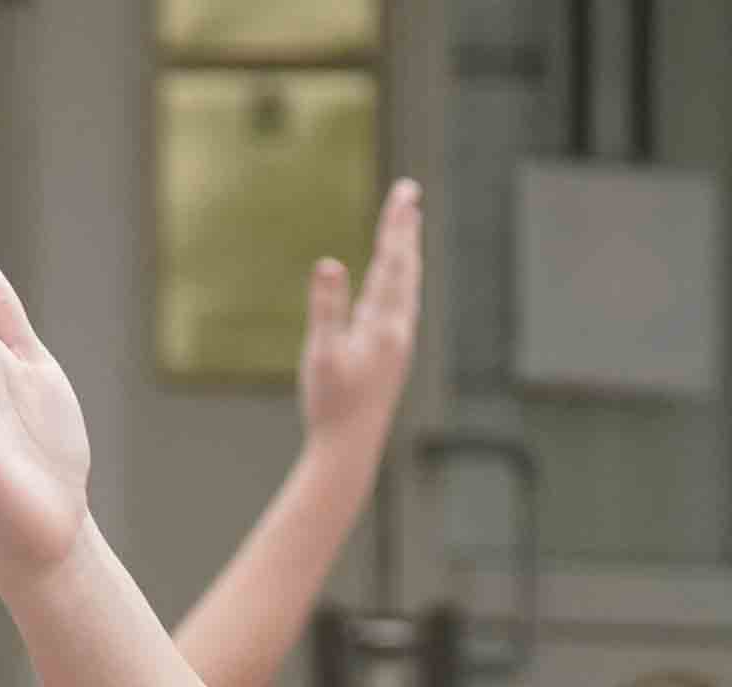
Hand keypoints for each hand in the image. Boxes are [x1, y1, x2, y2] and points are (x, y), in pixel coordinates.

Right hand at [300, 178, 422, 460]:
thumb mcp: (322, 353)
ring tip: (408, 225)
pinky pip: (399, 305)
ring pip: (406, 287)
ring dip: (406, 253)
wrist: (350, 449)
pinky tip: (396, 279)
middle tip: (410, 193)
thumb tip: (328, 264)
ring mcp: (397, 344)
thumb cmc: (332, 403)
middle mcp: (398, 331)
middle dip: (405, 229)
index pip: (392, 263)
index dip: (396, 225)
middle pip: (405, 269)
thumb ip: (326, 306)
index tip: (406, 192)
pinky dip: (400, 281)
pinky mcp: (390, 356)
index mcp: (384, 326)